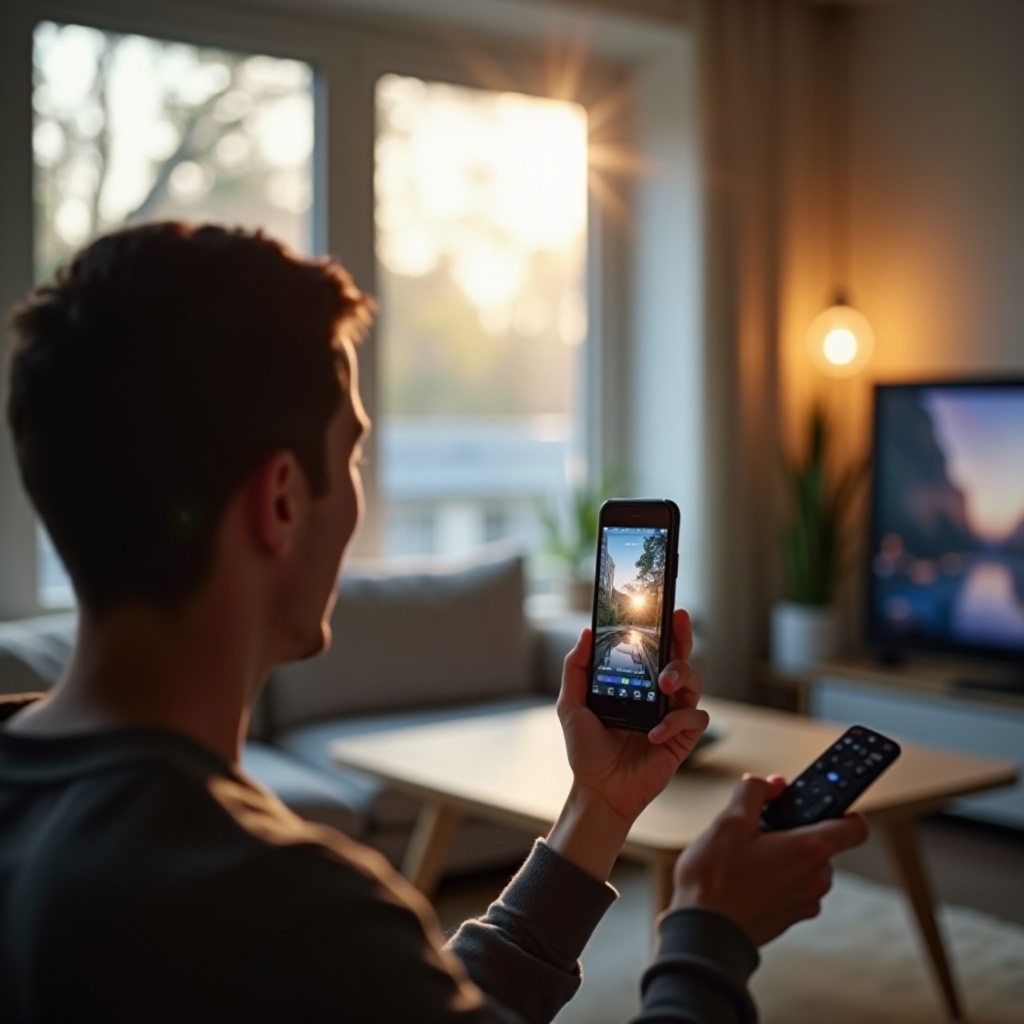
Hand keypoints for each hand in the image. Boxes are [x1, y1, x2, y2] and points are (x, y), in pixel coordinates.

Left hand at [556, 609, 709, 826]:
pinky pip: (694, 720)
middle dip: (683, 637)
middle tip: (678, 622)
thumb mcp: (571, 704)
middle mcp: (658, 696)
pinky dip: (676, 721)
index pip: (655, 649)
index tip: (667, 607)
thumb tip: (586, 633)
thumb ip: (575, 668)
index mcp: (636, 684)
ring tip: (664, 683)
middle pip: (681, 658)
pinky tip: (654, 732)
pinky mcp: (682, 740)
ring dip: (682, 675)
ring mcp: (672, 716)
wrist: (597, 789)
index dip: (664, 628)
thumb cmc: (586, 749)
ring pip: (695, 683)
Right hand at [668, 774, 869, 945]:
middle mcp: (816, 879)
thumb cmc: (715, 880)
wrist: (704, 935)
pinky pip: (792, 887)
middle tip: (757, 829)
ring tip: (744, 856)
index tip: (820, 804)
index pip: (856, 827)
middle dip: (792, 831)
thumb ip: (755, 793)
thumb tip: (774, 785)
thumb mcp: (729, 821)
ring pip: (803, 866)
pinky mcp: (790, 918)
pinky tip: (744, 877)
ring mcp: (805, 902)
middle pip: (820, 843)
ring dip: (782, 855)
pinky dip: (775, 877)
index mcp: (810, 850)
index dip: (843, 809)